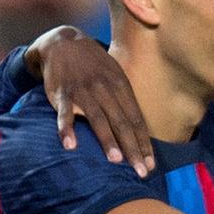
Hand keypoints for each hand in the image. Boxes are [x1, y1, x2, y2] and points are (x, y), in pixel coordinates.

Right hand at [25, 26, 153, 176]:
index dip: (144, 142)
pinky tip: (71, 145)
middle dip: (133, 148)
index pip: (136, 119)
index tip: (151, 164)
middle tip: (141, 171)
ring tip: (116, 161)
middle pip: (122, 122)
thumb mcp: (115, 75)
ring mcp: (83, 91)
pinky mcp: (62, 93)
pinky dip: (66, 129)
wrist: (63, 42)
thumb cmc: (94, 65)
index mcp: (121, 86)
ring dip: (107, 140)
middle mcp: (105, 89)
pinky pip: (64, 113)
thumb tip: (140, 131)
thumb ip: (125, 101)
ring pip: (98, 118)